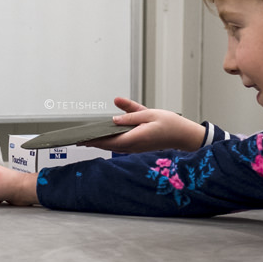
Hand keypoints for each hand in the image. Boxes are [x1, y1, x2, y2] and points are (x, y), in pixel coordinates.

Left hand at [80, 96, 208, 152]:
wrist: (184, 135)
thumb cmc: (169, 124)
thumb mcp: (149, 114)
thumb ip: (130, 115)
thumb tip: (113, 119)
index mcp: (134, 138)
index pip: (109, 141)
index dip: (94, 141)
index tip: (81, 140)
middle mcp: (133, 145)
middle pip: (108, 145)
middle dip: (93, 143)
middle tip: (78, 140)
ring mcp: (136, 147)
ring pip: (114, 145)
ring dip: (101, 142)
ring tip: (86, 139)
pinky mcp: (139, 145)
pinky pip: (122, 143)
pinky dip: (111, 141)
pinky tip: (104, 136)